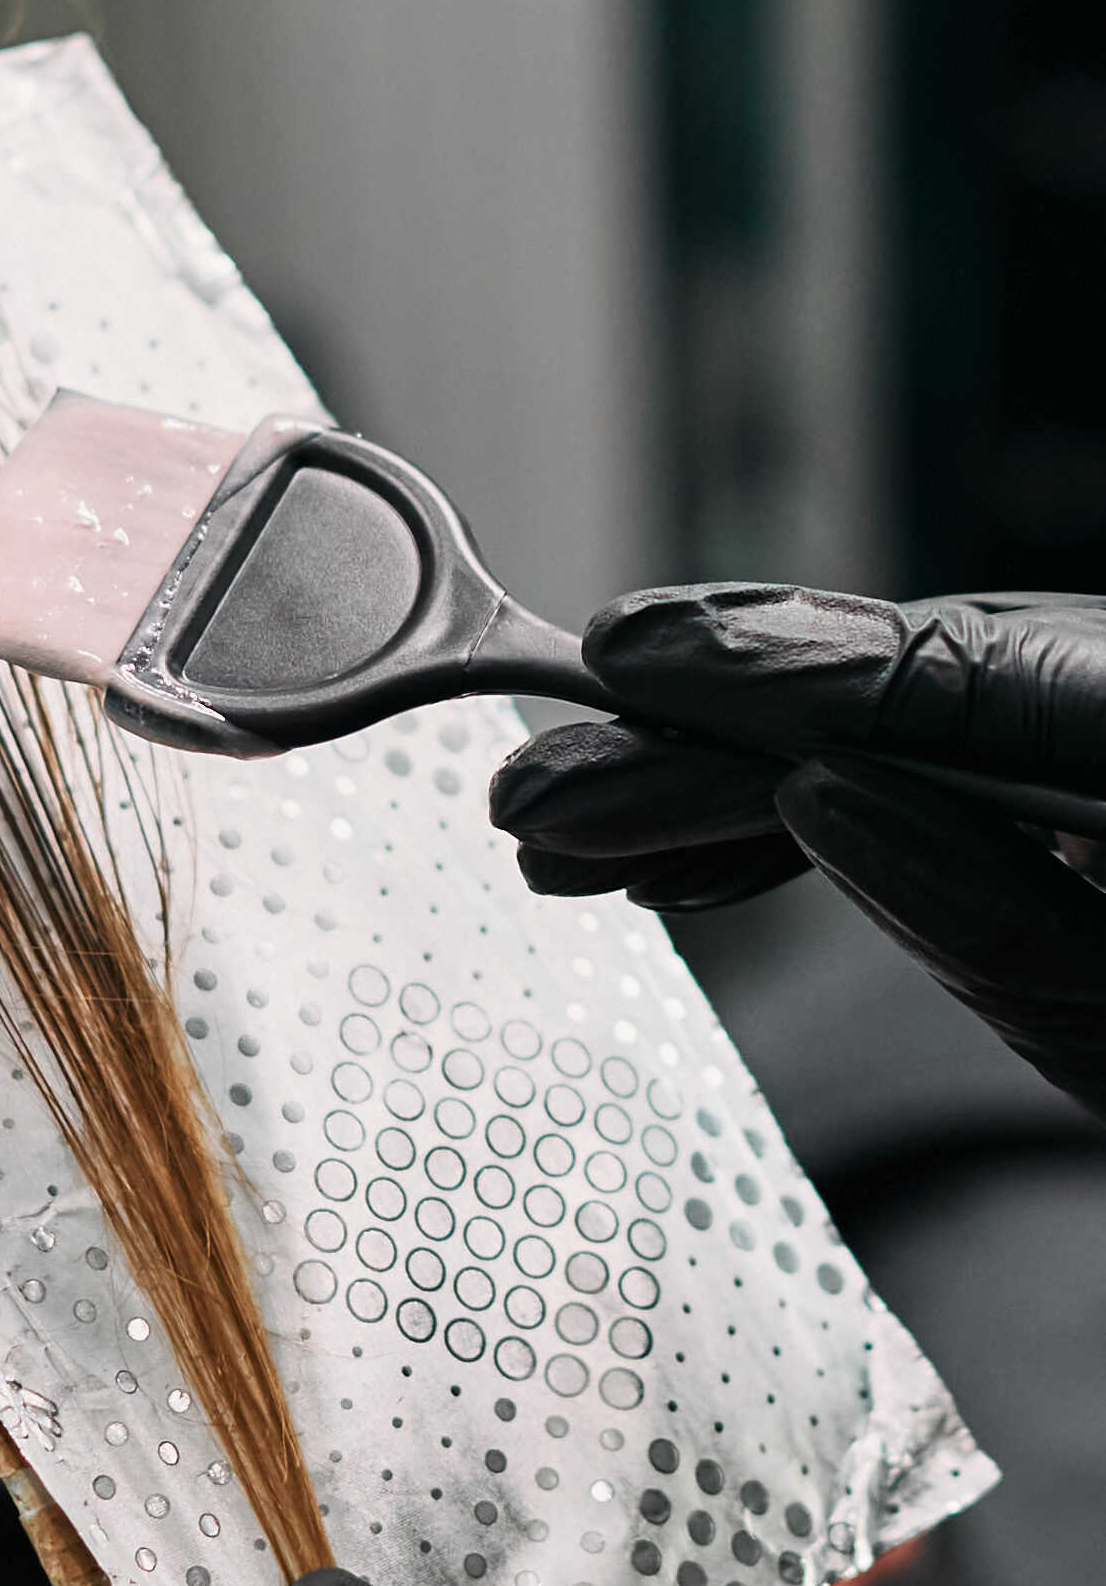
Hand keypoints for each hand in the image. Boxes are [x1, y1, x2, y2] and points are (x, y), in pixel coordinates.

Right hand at [489, 588, 1105, 1115]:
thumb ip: (1013, 929)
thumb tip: (813, 797)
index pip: (984, 681)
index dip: (794, 663)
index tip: (634, 656)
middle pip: (914, 702)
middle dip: (710, 754)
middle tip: (536, 802)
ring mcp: (1100, 772)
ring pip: (906, 746)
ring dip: (729, 797)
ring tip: (573, 847)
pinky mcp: (1088, 815)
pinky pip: (941, 794)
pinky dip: (818, 830)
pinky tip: (695, 867)